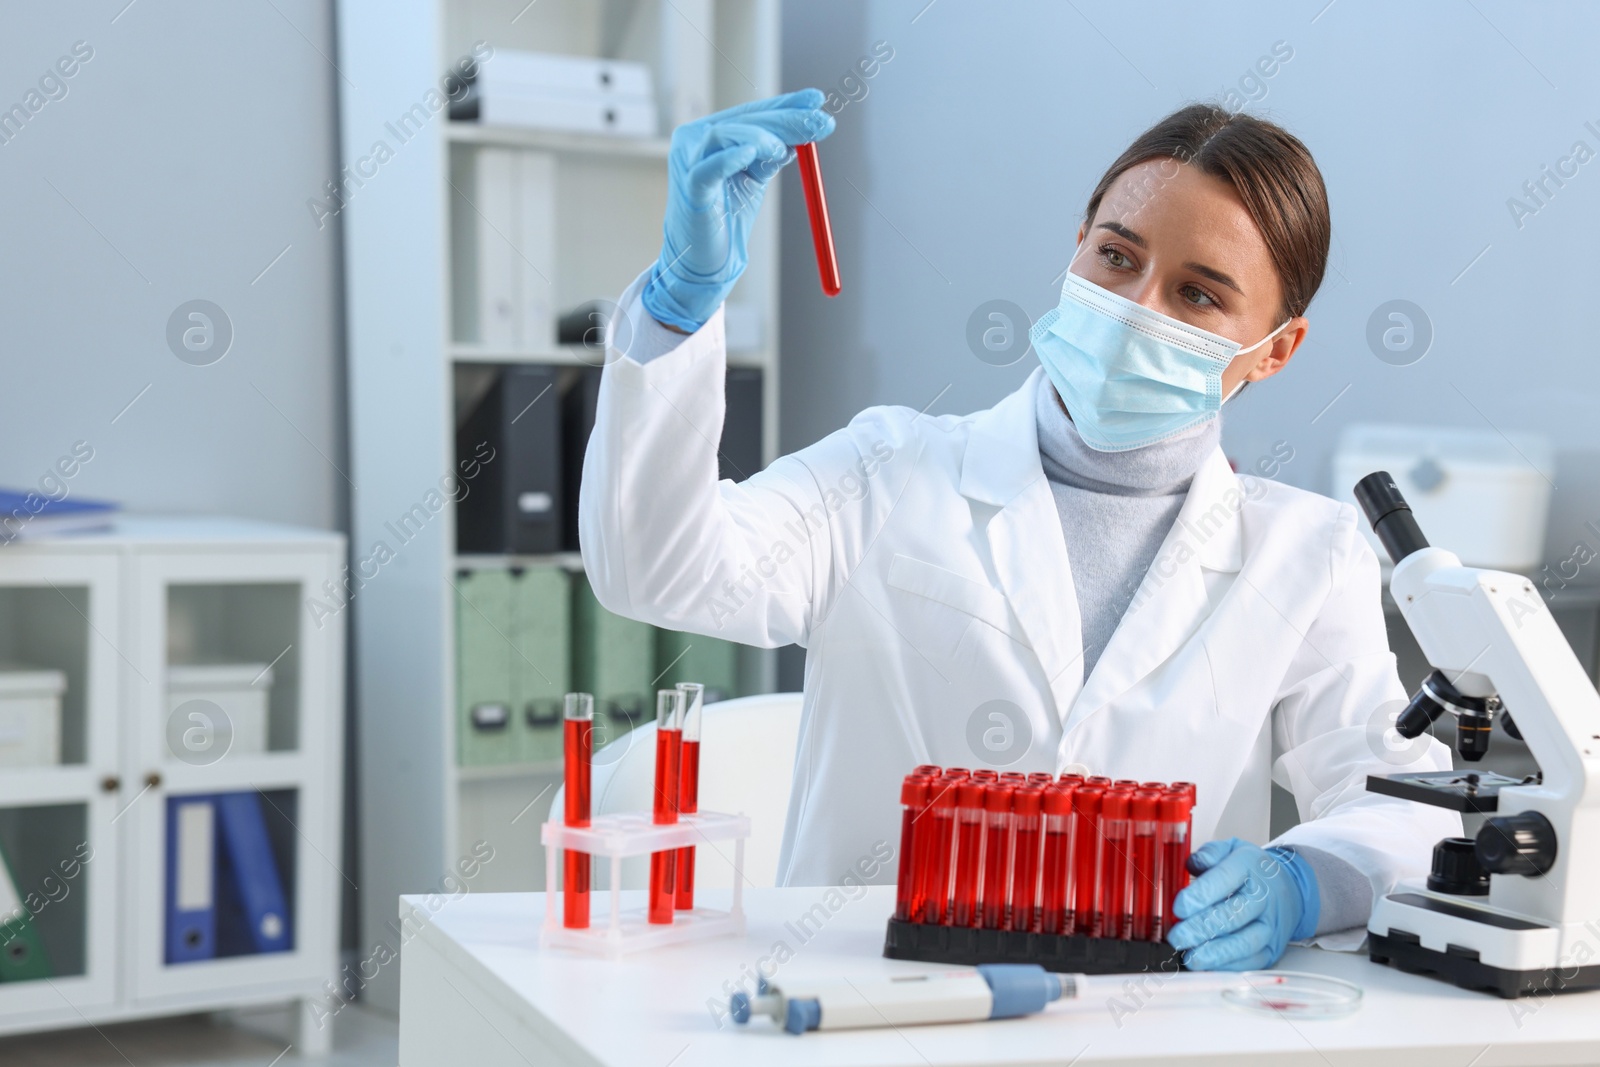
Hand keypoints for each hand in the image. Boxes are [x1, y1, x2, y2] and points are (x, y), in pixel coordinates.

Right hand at [641, 89, 834, 332]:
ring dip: (760, 137)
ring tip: (782, 150)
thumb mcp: (754, 179)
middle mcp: (695, 140)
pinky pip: (708, 169)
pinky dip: (729, 159)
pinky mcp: (690, 189)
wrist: (704, 262)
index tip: (818, 100)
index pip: (751, 112)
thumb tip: (803, 135)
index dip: (785, 104)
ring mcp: (688, 162)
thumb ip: (771, 155)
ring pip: (725, 135)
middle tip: (821, 123)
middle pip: (743, 120)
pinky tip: (749, 153)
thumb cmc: (726, 218)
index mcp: (711, 134)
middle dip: (785, 119)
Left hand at [1166, 838, 1318, 970]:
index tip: (1178, 907)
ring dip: (1215, 954)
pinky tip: (1208, 966)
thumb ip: (1208, 854)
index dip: (1200, 895)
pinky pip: (1252, 961)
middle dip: (1201, 929)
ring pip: (1244, 943)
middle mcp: (1262, 897)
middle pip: (1232, 915)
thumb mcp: (1230, 849)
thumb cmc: (1251, 871)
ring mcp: (1269, 925)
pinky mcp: (1272, 948)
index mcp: (1248, 866)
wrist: (1287, 888)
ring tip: (1191, 958)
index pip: (1224, 880)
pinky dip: (1229, 967)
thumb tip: (1192, 864)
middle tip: (1177, 937)